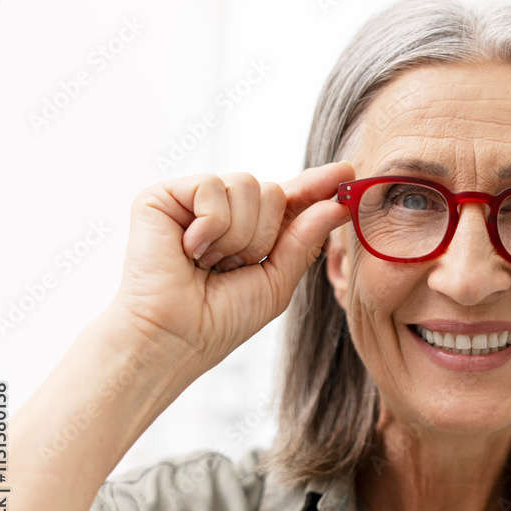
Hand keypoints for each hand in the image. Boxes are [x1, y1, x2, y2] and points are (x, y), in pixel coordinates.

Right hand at [109, 161, 351, 376]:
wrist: (175, 337)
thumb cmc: (222, 318)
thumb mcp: (278, 281)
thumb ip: (306, 239)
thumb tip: (337, 203)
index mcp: (252, 230)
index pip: (290, 199)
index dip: (317, 185)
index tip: (348, 173)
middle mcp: (224, 210)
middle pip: (273, 190)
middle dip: (262, 237)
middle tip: (232, 267)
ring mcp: (193, 201)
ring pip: (247, 185)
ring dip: (237, 236)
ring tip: (209, 262)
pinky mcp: (162, 196)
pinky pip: (211, 187)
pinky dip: (209, 226)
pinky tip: (187, 250)